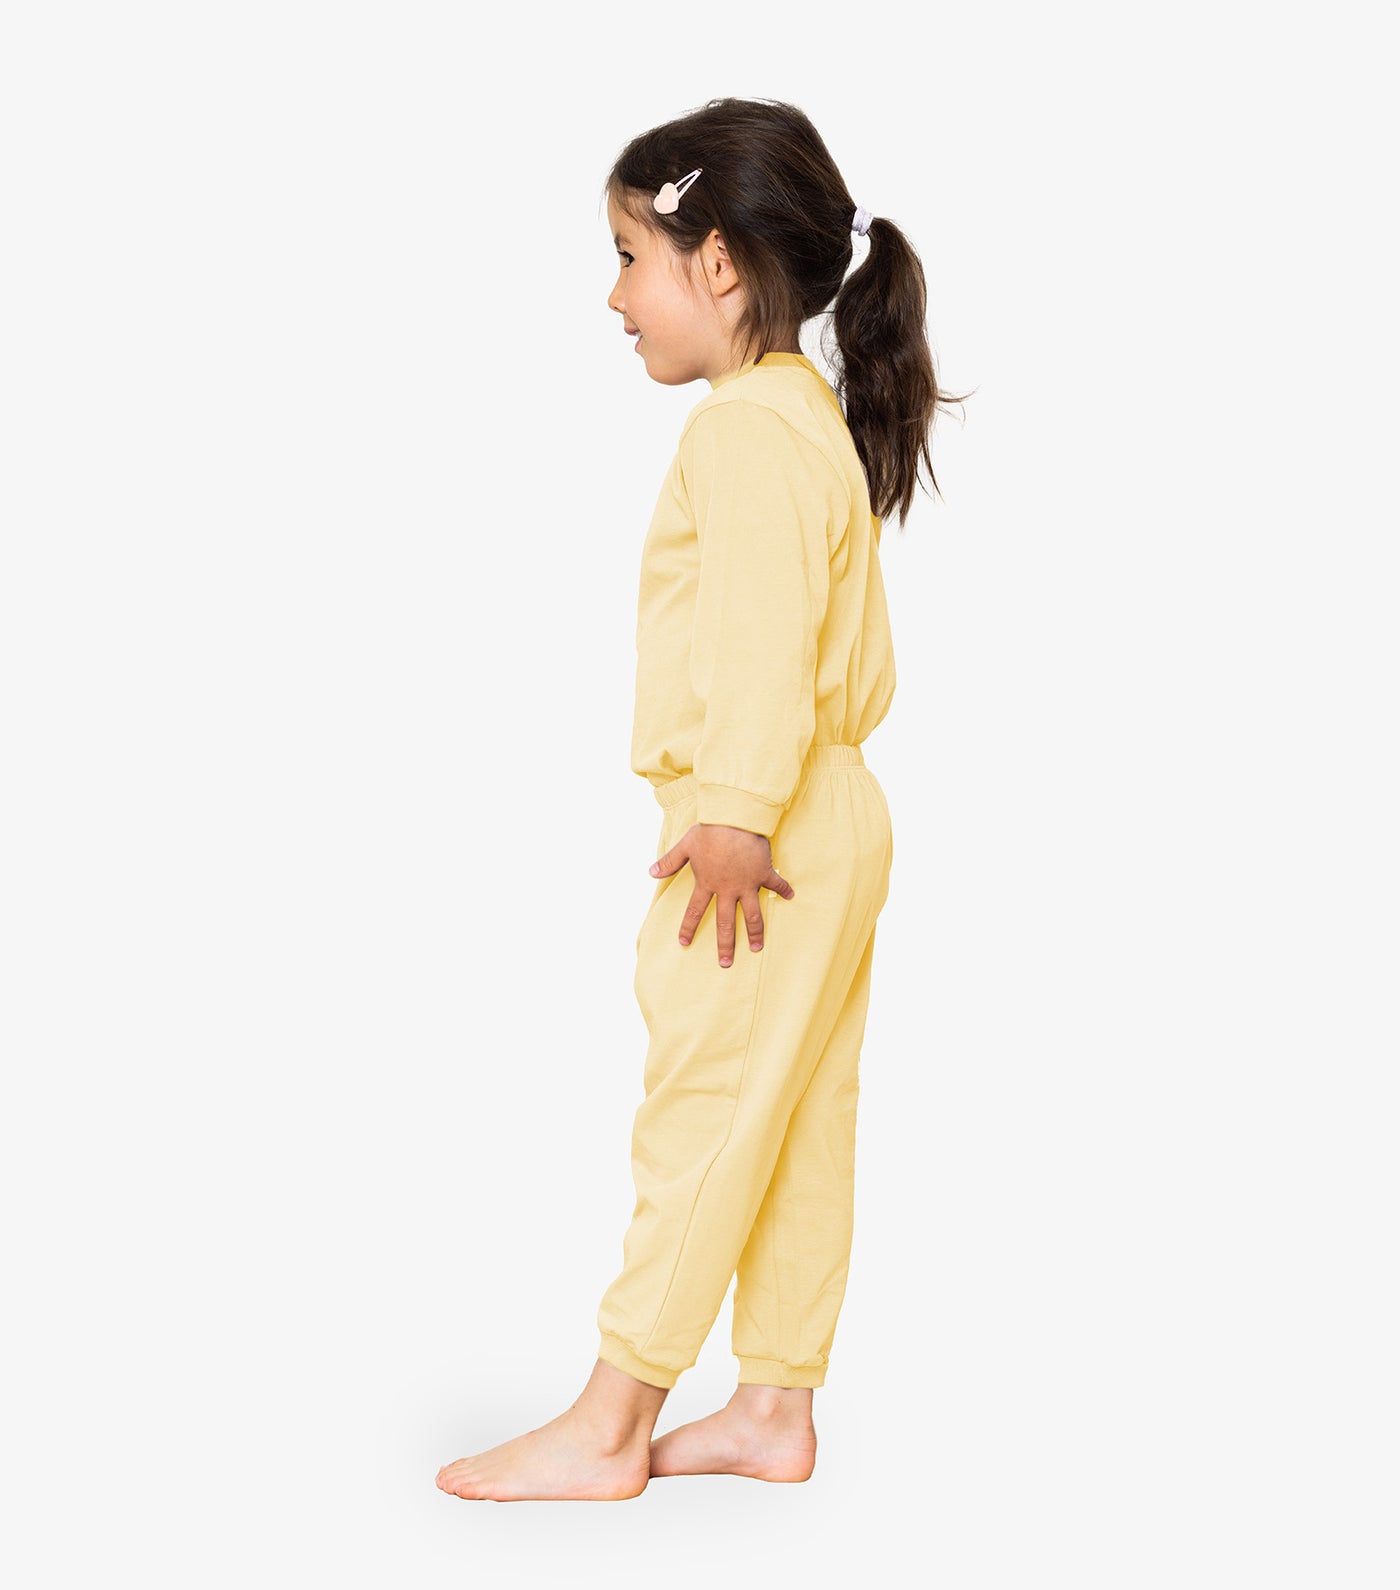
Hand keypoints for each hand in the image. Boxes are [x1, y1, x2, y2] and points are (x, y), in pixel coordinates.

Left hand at [649, 823, 794, 967]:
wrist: (734, 818)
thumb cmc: (708, 830)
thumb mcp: (685, 845)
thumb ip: (669, 862)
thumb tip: (650, 872)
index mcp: (707, 883)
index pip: (694, 911)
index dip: (688, 927)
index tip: (684, 943)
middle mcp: (727, 889)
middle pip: (725, 923)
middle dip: (725, 945)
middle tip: (725, 963)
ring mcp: (747, 883)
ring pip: (752, 915)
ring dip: (755, 932)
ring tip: (757, 948)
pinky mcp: (763, 873)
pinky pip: (776, 884)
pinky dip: (784, 889)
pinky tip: (791, 896)